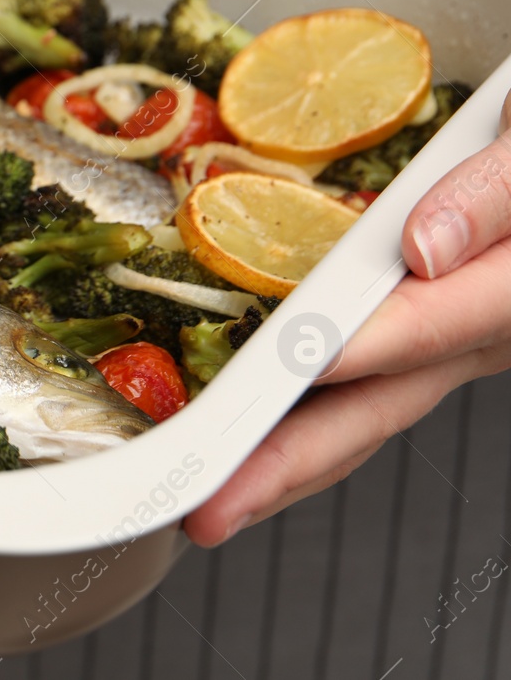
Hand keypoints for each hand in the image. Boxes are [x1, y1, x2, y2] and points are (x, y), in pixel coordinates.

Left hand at [186, 89, 510, 545]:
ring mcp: (454, 343)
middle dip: (291, 462)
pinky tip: (248, 441)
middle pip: (378, 405)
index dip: (349, 352)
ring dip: (287, 460)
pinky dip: (303, 422)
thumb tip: (425, 248)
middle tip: (215, 507)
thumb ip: (495, 192)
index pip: (425, 326)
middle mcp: (484, 333)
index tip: (282, 377)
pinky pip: (362, 391)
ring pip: (365, 412)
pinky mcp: (429, 339)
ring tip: (215, 501)